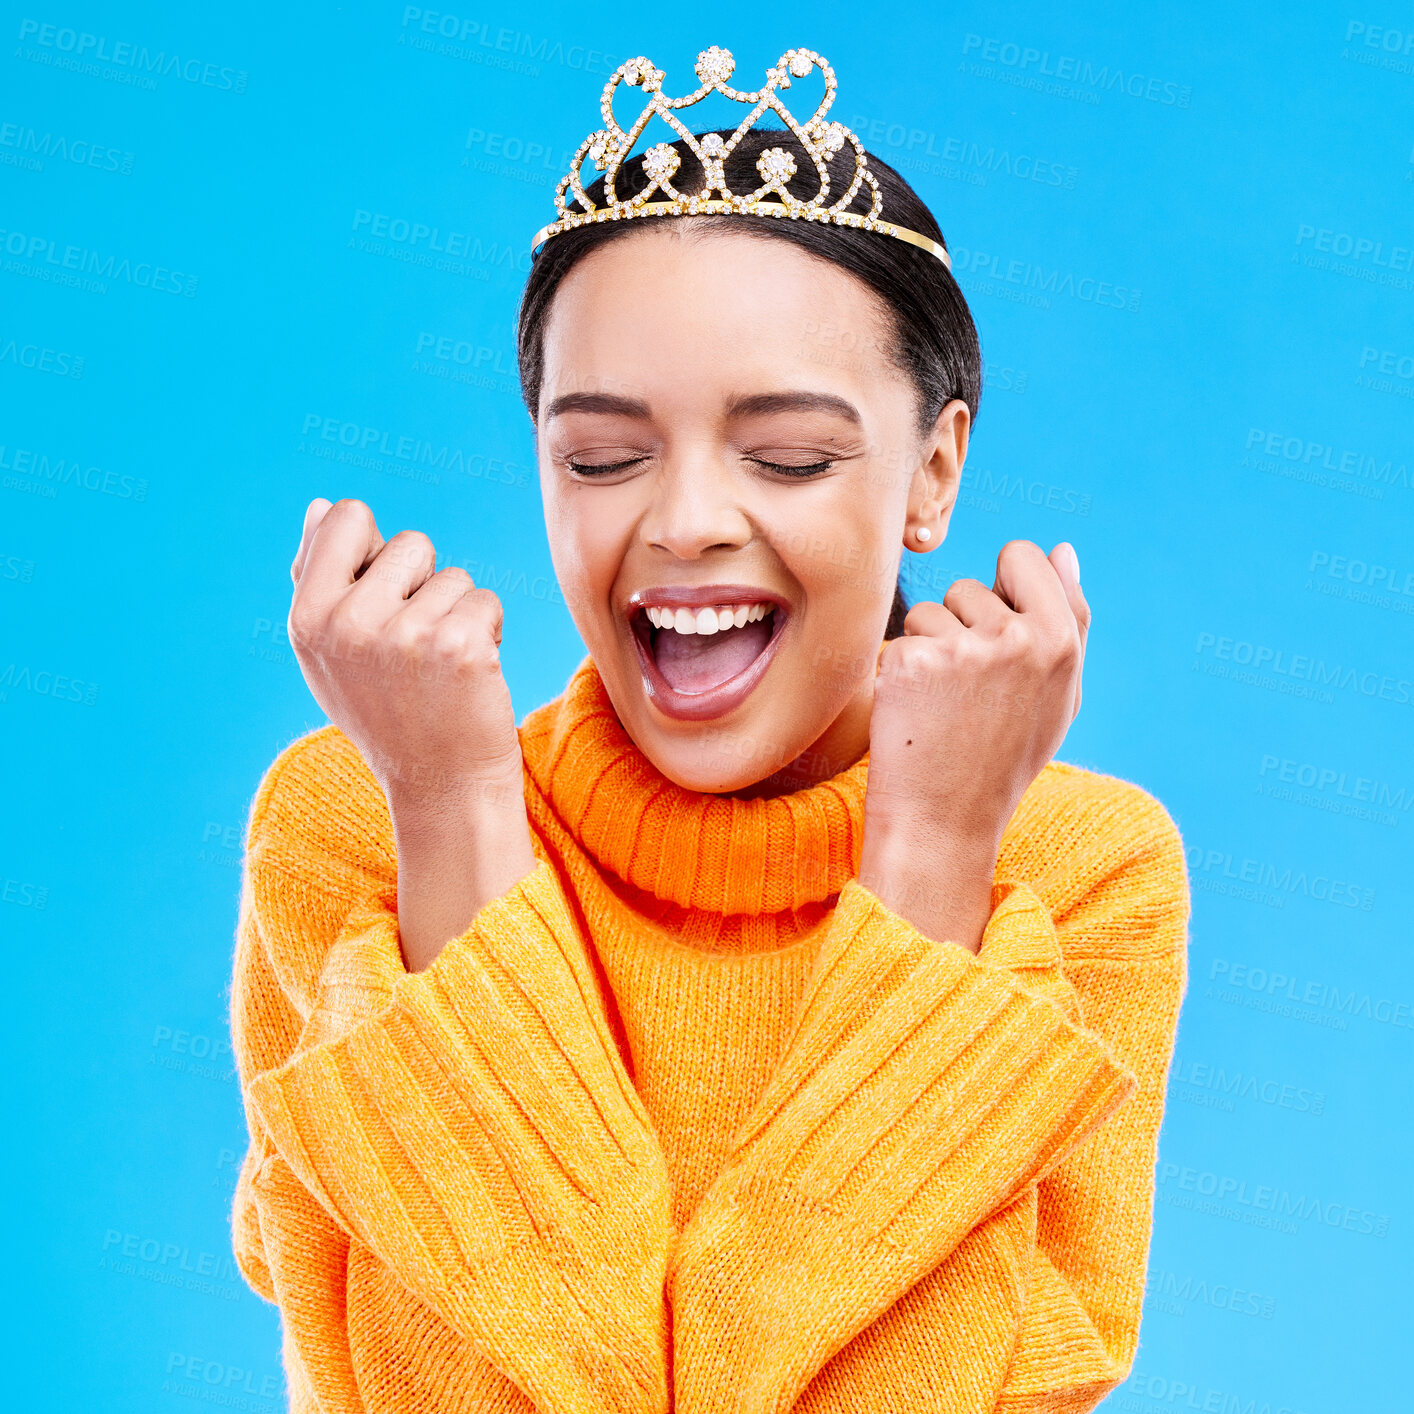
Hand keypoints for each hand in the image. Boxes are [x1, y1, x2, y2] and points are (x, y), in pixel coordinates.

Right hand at [288, 497, 535, 969]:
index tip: (383, 599)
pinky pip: (486, 600)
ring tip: (441, 669)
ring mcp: (404, 634)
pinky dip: (488, 631)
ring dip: (458, 613)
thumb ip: (322, 577)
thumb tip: (319, 505)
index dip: (377, 550)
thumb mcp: (334, 652)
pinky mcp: (459, 645)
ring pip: (454, 576)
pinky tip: (470, 676)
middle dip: (424, 586)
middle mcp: (348, 623)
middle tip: (415, 651)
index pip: (346, 516)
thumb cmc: (389, 713)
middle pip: (410, 543)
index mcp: (307, 618)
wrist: (441, 787)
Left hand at [858, 540, 1088, 952]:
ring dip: (928, 649)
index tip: (997, 635)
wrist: (944, 821)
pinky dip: (898, 673)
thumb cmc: (1003, 758)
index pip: (1022, 555)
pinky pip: (897, 640)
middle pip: (969, 586)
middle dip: (962, 627)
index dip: (1002, 588)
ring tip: (943, 705)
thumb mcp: (1058, 695)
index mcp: (1061, 640)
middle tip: (970, 693)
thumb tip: (1063, 549)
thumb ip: (1068, 618)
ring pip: (928, 612)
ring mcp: (963, 649)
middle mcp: (1017, 638)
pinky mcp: (911, 662)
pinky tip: (914, 713)